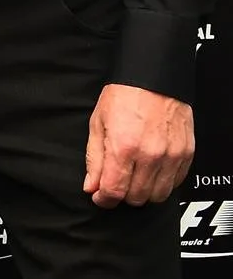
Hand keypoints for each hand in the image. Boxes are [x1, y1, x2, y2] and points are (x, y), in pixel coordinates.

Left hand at [83, 83, 192, 207]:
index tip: (100, 196)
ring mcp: (171, 156)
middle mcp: (150, 155)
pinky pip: (175, 183)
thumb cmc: (124, 97)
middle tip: (116, 183)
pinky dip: (162, 183)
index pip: (114, 191)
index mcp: (124, 147)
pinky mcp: (186, 154)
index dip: (103, 199)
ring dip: (143, 192)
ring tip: (133, 177)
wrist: (153, 79)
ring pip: (158, 195)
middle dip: (122, 195)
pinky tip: (151, 171)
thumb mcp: (98, 124)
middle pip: (136, 197)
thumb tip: (91, 186)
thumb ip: (95, 159)